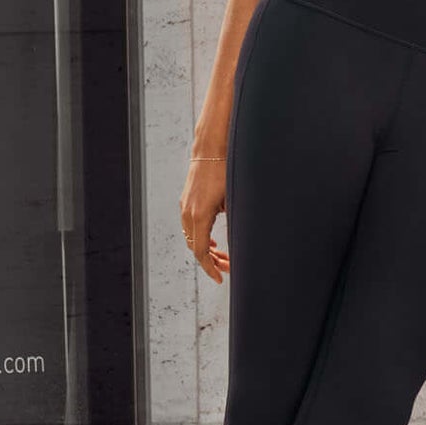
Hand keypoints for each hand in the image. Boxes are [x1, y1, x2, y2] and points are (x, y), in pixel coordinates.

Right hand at [181, 147, 227, 281]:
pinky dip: (199, 237)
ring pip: (191, 237)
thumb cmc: (226, 170)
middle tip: (227, 267)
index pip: (200, 252)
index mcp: (199, 215)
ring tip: (221, 255)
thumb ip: (234, 223)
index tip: (220, 277)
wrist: (211, 147)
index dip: (210, 268)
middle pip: (194, 247)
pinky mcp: (186, 200)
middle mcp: (188, 212)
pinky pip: (190, 226)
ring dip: (205, 248)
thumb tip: (241, 242)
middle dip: (211, 260)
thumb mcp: (233, 200)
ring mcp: (185, 206)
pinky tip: (211, 240)